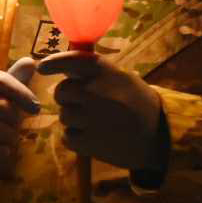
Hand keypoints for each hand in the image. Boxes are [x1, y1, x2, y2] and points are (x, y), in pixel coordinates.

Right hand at [0, 59, 40, 178]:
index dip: (24, 94)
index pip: (3, 81)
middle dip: (14, 121)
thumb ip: (9, 79)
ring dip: (9, 138)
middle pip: (8, 109)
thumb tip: (31, 61)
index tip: (35, 107)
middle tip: (7, 124)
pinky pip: (0, 151)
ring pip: (6, 133)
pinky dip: (2, 153)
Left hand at [37, 51, 164, 168]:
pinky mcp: (89, 142)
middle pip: (62, 92)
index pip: (71, 60)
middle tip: (86, 105)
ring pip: (64, 116)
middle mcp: (94, 91)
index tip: (42, 68)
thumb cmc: (137, 103)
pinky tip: (95, 138)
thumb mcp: (122, 78)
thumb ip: (93, 73)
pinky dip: (77, 139)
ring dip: (74, 120)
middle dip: (68, 98)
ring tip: (97, 123)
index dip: (54, 63)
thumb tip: (62, 66)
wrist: (159, 136)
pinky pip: (67, 137)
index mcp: (104, 72)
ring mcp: (91, 118)